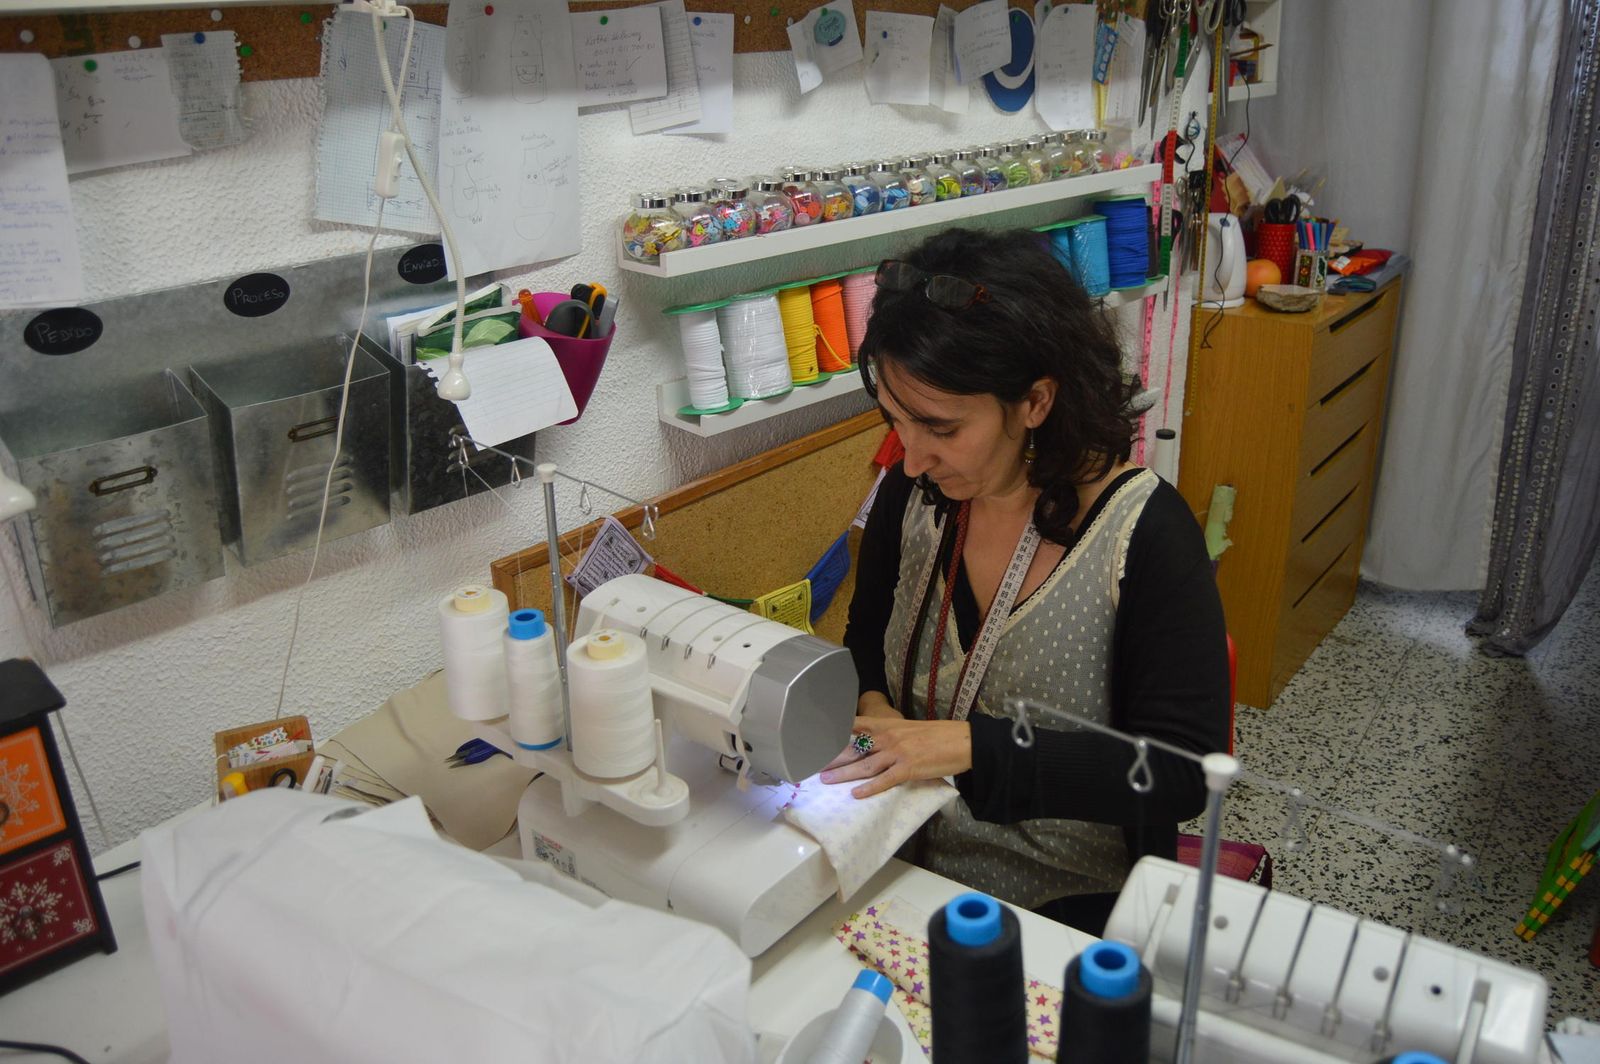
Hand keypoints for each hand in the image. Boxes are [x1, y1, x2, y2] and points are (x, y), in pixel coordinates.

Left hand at [820, 715, 971, 798]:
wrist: (962, 741)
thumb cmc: (937, 735)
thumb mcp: (909, 729)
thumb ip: (890, 735)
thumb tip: (874, 745)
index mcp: (888, 725)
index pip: (855, 725)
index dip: (836, 732)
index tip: (818, 739)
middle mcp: (889, 737)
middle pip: (854, 748)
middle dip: (833, 757)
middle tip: (814, 765)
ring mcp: (897, 753)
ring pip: (864, 765)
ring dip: (843, 774)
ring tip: (827, 780)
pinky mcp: (908, 768)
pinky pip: (884, 780)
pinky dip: (869, 788)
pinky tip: (856, 794)